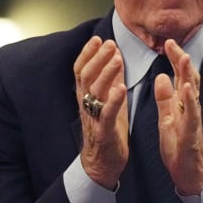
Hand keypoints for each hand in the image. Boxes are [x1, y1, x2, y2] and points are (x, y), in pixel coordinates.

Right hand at [73, 36, 128, 189]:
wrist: (102, 163)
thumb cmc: (107, 129)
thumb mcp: (109, 99)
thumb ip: (111, 78)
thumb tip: (115, 55)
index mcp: (86, 96)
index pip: (81, 70)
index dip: (88, 53)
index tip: (98, 38)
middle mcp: (86, 104)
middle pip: (86, 76)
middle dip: (97, 58)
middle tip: (109, 43)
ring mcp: (94, 118)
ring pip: (95, 91)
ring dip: (106, 73)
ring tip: (117, 58)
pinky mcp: (104, 131)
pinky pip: (107, 113)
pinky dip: (114, 100)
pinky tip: (121, 87)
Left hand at [154, 39, 202, 195]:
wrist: (190, 174)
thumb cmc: (179, 146)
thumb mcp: (167, 119)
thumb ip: (165, 98)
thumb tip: (162, 75)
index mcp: (182, 104)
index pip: (179, 76)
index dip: (175, 58)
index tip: (168, 42)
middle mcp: (189, 108)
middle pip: (188, 79)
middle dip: (181, 60)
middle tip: (172, 42)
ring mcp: (192, 120)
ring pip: (192, 93)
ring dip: (188, 75)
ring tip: (184, 58)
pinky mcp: (191, 134)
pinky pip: (192, 115)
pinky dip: (189, 101)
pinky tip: (186, 88)